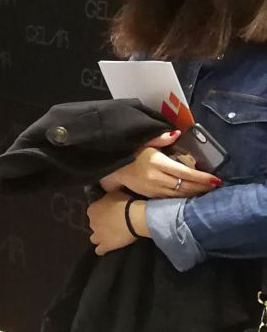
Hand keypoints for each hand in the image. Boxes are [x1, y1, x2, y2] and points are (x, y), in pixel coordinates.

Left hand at [87, 189, 143, 255]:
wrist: (134, 217)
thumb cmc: (125, 203)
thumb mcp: (113, 193)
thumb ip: (106, 197)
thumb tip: (106, 196)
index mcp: (92, 209)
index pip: (94, 212)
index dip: (102, 213)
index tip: (109, 213)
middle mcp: (91, 222)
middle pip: (94, 224)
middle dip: (101, 224)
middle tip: (112, 224)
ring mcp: (97, 235)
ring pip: (94, 238)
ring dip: (100, 237)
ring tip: (109, 236)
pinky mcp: (105, 245)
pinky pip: (100, 250)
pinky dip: (102, 250)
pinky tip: (105, 249)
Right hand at [101, 131, 219, 198]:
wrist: (114, 169)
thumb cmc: (132, 153)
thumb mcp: (145, 142)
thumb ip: (161, 138)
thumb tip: (177, 133)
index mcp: (157, 163)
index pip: (185, 172)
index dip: (202, 177)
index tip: (216, 179)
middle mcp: (156, 178)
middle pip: (185, 185)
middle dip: (203, 186)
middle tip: (216, 185)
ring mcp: (154, 189)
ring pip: (180, 194)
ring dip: (195, 193)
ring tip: (208, 190)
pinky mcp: (151, 195)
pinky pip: (172, 198)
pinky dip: (184, 196)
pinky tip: (192, 194)